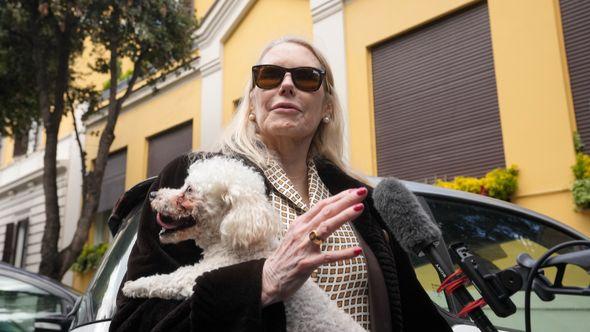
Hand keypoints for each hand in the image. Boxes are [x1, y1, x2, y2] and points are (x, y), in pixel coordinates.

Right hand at [261, 187, 367, 305]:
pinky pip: (328, 257)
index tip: (354, 191)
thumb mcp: (295, 234)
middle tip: (362, 192)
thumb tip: (327, 213)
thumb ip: (310, 224)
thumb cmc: (286, 255)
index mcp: (300, 223)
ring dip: (344, 216)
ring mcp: (304, 247)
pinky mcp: (307, 264)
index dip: (338, 197)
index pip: (321, 205)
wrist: (270, 278)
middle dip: (345, 200)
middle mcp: (302, 232)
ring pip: (327, 227)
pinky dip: (343, 254)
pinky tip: (357, 251)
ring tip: (360, 208)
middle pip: (326, 212)